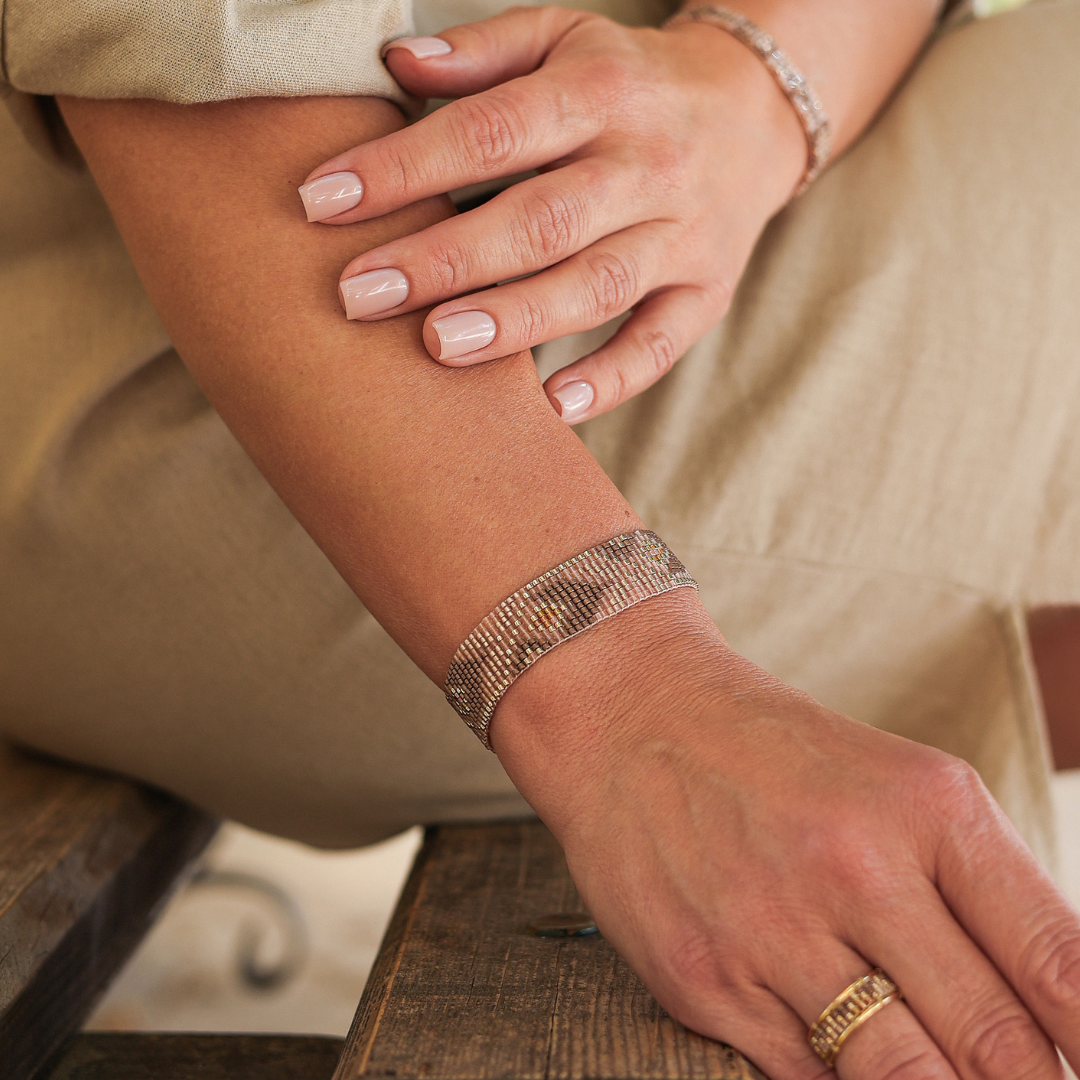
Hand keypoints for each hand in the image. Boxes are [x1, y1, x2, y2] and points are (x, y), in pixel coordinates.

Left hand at [298, 7, 806, 422]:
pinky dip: (610, 380)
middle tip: (358, 295)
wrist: (752, 116)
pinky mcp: (706, 293)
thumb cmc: (629, 82)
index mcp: (601, 92)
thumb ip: (483, 52)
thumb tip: (393, 64)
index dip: (405, 168)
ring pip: (597, 284)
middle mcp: (646, 164)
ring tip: (437, 346)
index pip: (491, 130)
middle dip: (446, 259)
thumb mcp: (564, 37)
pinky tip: (549, 408)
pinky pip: (661, 344)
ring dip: (518, 321)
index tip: (321, 202)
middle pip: (542, 218)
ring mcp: (682, 235)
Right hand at [493, 591, 1079, 1079]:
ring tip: (939, 1070)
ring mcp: (770, 930)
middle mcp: (852, 867)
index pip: (1059, 966)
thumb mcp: (899, 787)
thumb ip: (981, 896)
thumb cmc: (779, 756)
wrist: (631, 718)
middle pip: (995, 1045)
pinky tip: (839, 1051)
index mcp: (925, 807)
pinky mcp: (701, 981)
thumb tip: (1055, 1020)